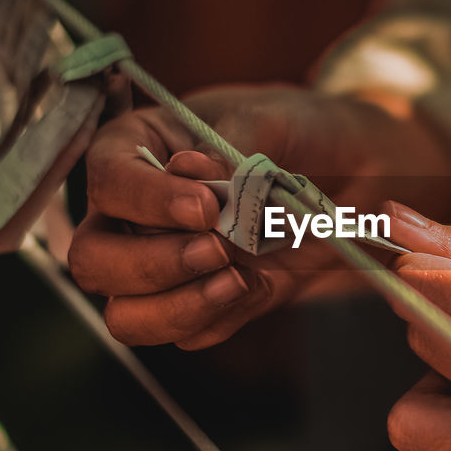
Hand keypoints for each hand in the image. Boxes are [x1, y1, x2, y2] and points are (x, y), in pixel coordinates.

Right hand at [68, 86, 450, 347]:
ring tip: (236, 276)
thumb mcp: (272, 117)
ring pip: (127, 314)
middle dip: (153, 264)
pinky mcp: (202, 302)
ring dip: (177, 305)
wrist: (355, 172)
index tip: (204, 206)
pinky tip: (258, 284)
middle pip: (95, 260)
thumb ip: (232, 147)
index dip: (146, 199)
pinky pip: (187, 333)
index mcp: (138, 149)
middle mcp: (136, 213)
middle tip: (220, 247)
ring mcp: (165, 264)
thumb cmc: (301, 129)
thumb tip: (200, 179)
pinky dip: (219, 317)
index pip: (106, 179)